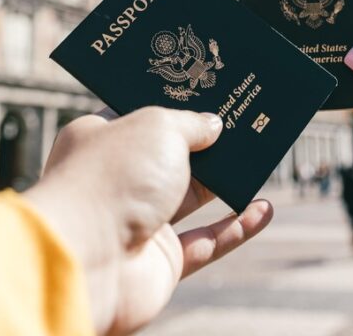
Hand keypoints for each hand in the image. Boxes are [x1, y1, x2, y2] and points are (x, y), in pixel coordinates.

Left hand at [23, 107, 273, 334]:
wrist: (88, 260)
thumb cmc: (111, 180)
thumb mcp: (158, 127)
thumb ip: (191, 123)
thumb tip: (213, 125)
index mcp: (100, 140)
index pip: (138, 115)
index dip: (172, 103)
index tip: (206, 90)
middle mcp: (117, 181)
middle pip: (170, 157)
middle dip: (207, 143)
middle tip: (243, 122)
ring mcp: (138, 223)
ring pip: (192, 198)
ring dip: (226, 183)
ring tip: (260, 160)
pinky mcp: (161, 261)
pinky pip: (207, 242)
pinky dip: (237, 228)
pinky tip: (264, 209)